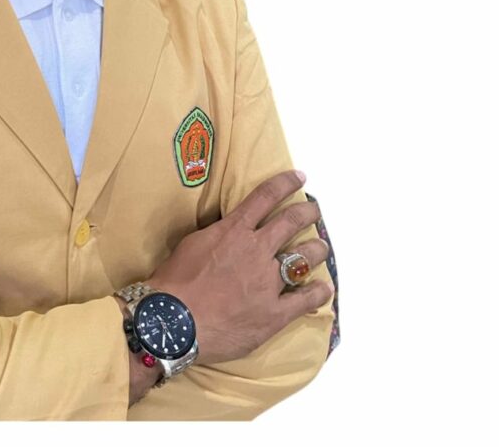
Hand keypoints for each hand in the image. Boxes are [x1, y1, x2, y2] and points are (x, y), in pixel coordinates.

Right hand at [146, 170, 332, 366]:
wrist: (175, 321)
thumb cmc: (175, 282)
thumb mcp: (191, 244)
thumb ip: (215, 236)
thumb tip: (226, 233)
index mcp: (234, 231)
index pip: (264, 197)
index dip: (285, 184)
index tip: (299, 177)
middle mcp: (257, 250)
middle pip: (291, 222)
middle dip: (307, 213)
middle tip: (314, 211)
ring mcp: (268, 282)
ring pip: (304, 257)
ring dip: (316, 249)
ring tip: (321, 247)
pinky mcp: (275, 313)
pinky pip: (305, 300)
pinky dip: (318, 292)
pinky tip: (324, 288)